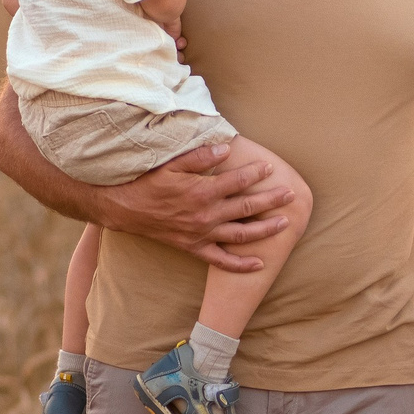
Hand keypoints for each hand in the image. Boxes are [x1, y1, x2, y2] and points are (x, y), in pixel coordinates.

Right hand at [97, 142, 297, 273]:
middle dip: (271, 200)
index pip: (238, 180)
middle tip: (291, 195)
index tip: (271, 167)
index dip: (257, 173)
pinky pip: (222, 260)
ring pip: (241, 234)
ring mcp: (202, 234)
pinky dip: (241, 264)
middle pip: (247, 207)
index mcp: (203, 191)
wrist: (123, 208)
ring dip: (265, 229)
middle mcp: (206, 214)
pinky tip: (259, 264)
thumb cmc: (147, 182)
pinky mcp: (194, 248)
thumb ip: (201, 156)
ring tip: (285, 224)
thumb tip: (226, 148)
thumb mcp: (171, 163)